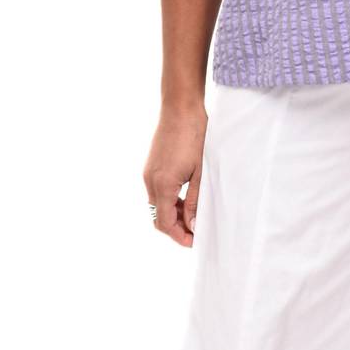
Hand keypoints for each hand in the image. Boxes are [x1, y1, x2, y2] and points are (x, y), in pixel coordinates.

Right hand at [143, 99, 207, 247]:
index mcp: (163, 184)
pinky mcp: (151, 166)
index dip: (179, 236)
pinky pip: (157, 192)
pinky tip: (186, 199)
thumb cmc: (195, 136)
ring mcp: (148, 173)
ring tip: (195, 215)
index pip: (165, 223)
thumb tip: (193, 225)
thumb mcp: (201, 172)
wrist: (181, 107)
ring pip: (157, 205)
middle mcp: (150, 180)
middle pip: (158, 217)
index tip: (195, 241)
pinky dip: (169, 201)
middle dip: (176, 229)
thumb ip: (196, 201)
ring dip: (173, 215)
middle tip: (196, 232)